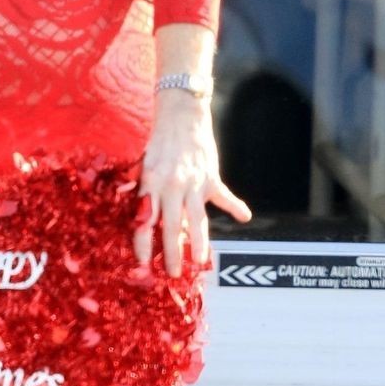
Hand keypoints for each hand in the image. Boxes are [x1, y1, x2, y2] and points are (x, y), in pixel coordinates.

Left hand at [134, 95, 251, 274]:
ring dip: (199, 241)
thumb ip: (142, 190)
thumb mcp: (143, 164)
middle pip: (171, 225)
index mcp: (151, 182)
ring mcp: (194, 182)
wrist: (180, 113)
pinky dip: (235, 206)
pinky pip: (224, 196)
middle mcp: (172, 184)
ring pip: (197, 218)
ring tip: (200, 260)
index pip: (145, 220)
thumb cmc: (159, 141)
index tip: (143, 263)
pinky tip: (244, 217)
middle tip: (173, 273)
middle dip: (172, 253)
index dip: (143, 243)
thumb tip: (140, 218)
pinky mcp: (211, 176)